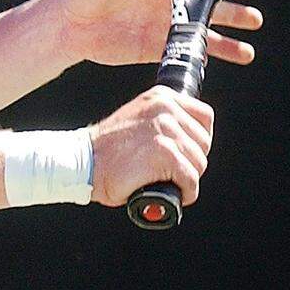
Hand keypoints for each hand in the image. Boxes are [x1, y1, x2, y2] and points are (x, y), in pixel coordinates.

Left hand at [55, 0, 261, 66]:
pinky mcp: (152, 48)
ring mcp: (160, 26)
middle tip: (255, 19)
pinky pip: (182, 52)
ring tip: (247, 52)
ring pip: (199, 34)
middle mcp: (164, 2)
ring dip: (223, 42)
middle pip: (206, 7)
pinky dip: (201, 58)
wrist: (67, 23)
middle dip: (232, 13)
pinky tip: (217, 63)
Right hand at [88, 86, 213, 206]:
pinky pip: (191, 180)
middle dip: (192, 161)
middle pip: (204, 143)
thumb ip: (164, 118)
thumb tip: (191, 138)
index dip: (199, 139)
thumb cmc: (108, 148)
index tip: (185, 152)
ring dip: (186, 179)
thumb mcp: (139, 117)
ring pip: (199, 163)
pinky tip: (167, 191)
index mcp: (161, 96)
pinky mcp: (165, 153)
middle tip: (170, 170)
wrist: (84, 161)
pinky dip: (184, 193)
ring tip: (164, 180)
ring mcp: (165, 129)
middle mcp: (165, 108)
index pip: (205, 116)